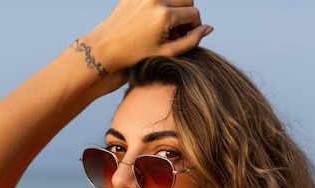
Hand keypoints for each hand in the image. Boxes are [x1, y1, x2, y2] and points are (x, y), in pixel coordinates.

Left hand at [82, 0, 211, 72]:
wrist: (104, 49)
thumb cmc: (134, 55)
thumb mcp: (166, 53)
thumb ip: (191, 41)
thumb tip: (209, 28)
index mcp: (164, 15)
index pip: (193, 13)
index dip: (195, 26)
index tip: (187, 36)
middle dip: (187, 14)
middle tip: (177, 31)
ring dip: (176, 6)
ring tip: (167, 25)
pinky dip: (161, 4)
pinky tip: (153, 20)